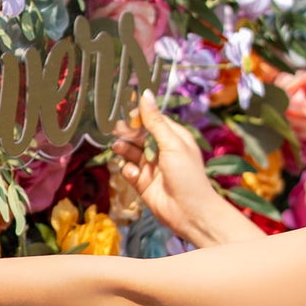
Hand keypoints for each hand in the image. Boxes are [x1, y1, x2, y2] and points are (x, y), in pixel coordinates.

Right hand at [112, 90, 228, 244]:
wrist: (189, 212)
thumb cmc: (187, 175)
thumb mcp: (172, 144)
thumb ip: (155, 121)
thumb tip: (144, 94)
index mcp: (174, 137)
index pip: (153, 120)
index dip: (139, 115)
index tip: (125, 112)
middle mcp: (162, 150)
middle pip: (139, 135)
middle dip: (128, 132)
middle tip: (116, 129)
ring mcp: (151, 167)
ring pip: (131, 152)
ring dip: (124, 149)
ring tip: (119, 148)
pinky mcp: (142, 183)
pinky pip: (129, 171)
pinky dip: (128, 170)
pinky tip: (132, 173)